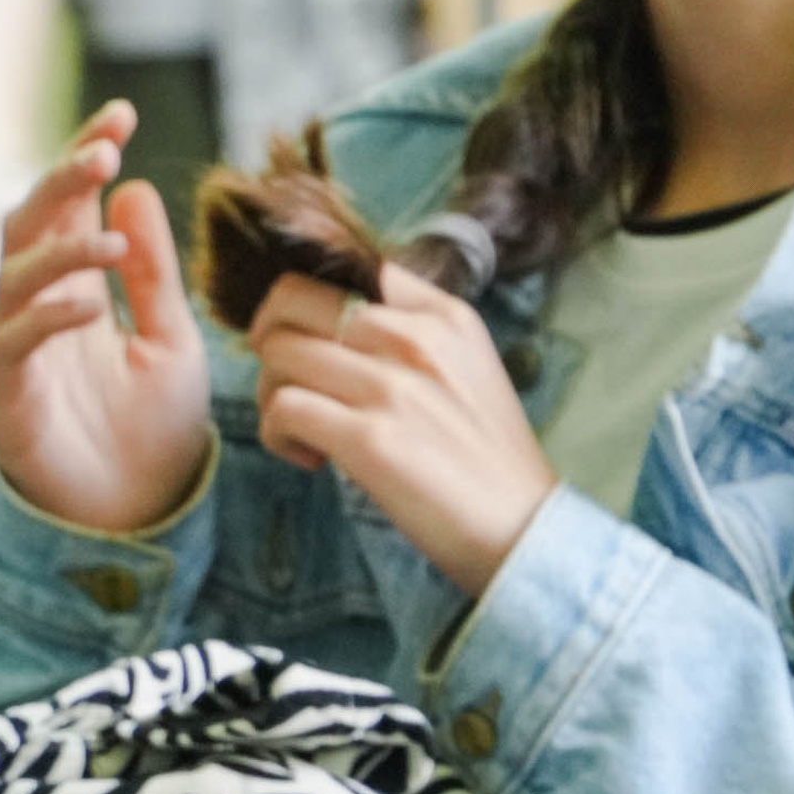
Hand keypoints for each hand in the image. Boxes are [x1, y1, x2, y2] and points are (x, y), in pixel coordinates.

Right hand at [0, 103, 212, 533]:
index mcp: (74, 285)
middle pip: (30, 226)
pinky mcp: (10, 400)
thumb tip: (133, 187)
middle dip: (62, 183)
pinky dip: (49, 319)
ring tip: (113, 242)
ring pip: (15, 279)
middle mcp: (35, 309)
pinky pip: (15, 346)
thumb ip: (151, 271)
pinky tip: (89, 306)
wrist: (144, 515)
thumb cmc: (154, 427)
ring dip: (63, 252)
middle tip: (103, 151)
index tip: (122, 116)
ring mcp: (16, 352)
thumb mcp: (171, 337)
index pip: (71, 205)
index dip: (87, 157)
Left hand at [249, 262, 553, 594]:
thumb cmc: (490, 457)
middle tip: (286, 378)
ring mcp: (393, 386)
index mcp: (444, 315)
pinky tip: (309, 457)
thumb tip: (338, 323)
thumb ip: (415, 333)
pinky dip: (278, 434)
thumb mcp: (470, 367)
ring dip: (270, 393)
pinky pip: (283, 409)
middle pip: (294, 300)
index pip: (349, 266)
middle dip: (271, 338)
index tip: (307, 336)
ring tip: (302, 428)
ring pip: (279, 353)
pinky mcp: (369, 439)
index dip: (307, 299)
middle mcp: (417, 338)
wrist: (523, 526)